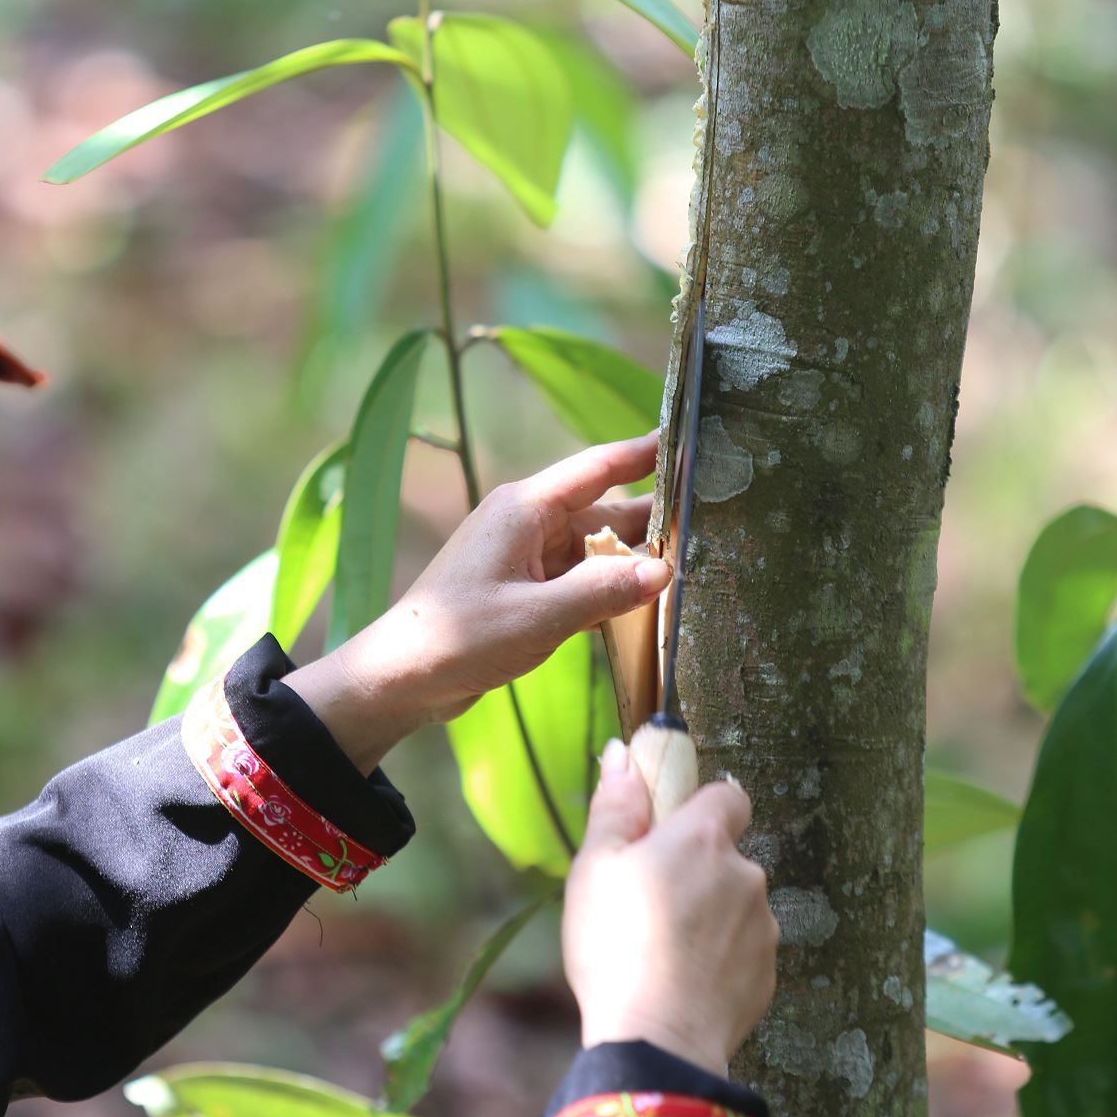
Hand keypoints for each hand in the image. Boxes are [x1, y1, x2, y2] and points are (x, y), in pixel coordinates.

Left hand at [286, 434, 669, 770]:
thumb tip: (663, 571)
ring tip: (694, 568)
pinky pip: (579, 580)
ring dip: (633, 563)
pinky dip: (608, 590)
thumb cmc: (458, 639)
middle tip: (715, 524)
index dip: (645, 452)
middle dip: (654, 521)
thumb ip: (603, 592)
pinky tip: (645, 607)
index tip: (690, 438)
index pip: (598, 467)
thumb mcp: (538, 618)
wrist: (400, 678)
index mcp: (524, 509)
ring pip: (596, 551)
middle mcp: (527, 524)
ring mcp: (525, 557)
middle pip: (606, 512)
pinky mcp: (524, 590)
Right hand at [561, 739, 779, 1077]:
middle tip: (648, 904)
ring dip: (708, 916)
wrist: (656, 1042)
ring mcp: (763, 927)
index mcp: (703, 839)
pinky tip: (682, 981)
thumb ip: (615, 807)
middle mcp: (746, 874)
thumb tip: (622, 755)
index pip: (727, 794)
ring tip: (661, 951)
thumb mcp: (594, 869)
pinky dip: (718, 959)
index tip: (668, 830)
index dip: (699, 806)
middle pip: (725, 855)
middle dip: (696, 871)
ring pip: (734, 905)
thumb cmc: (616, 948)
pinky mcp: (767, 974)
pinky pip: (741, 951)